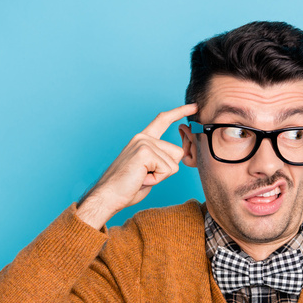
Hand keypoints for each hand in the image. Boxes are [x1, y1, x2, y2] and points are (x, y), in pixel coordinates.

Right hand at [76, 103, 197, 228]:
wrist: (108, 195)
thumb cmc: (128, 187)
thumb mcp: (150, 169)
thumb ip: (162, 159)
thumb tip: (181, 154)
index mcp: (143, 139)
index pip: (163, 120)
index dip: (180, 112)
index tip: (194, 106)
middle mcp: (143, 137)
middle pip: (177, 152)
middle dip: (167, 170)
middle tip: (146, 176)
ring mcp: (143, 143)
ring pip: (174, 163)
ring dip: (161, 176)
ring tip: (142, 177)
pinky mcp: (144, 152)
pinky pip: (167, 170)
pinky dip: (157, 180)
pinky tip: (141, 179)